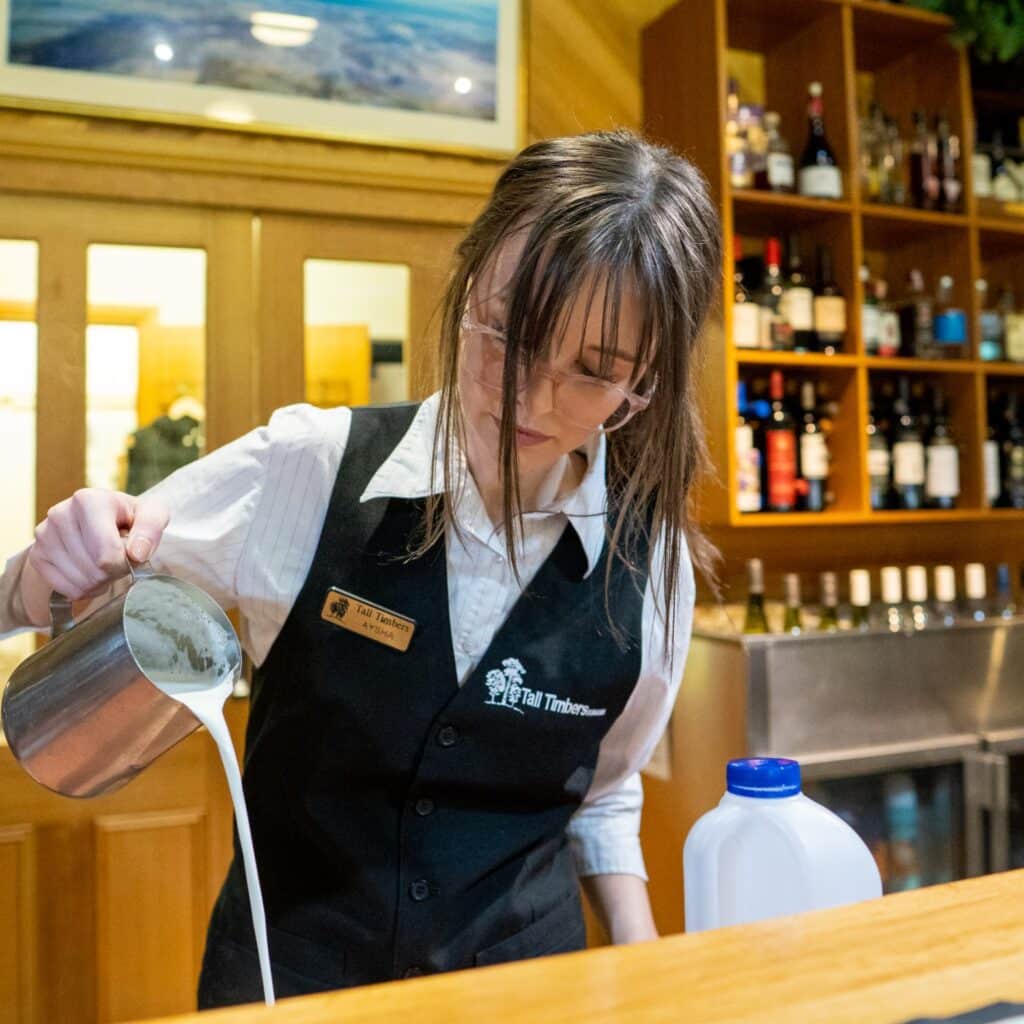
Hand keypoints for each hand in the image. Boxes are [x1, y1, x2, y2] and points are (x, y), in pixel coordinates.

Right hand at [18, 489, 169, 627]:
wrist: (101, 520)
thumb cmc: (130, 517)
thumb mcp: (152, 514)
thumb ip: (151, 529)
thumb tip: (137, 553)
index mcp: (89, 500)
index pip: (106, 553)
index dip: (124, 563)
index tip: (132, 555)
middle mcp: (60, 514)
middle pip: (94, 569)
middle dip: (114, 572)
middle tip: (120, 560)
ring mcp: (44, 535)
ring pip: (80, 582)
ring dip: (101, 582)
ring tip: (106, 564)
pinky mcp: (37, 554)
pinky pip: (65, 589)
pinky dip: (84, 589)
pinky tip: (91, 572)